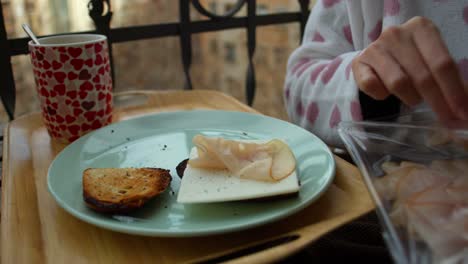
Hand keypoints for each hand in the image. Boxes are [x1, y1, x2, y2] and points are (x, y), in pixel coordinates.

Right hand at [352, 16, 467, 121]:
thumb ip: (447, 77)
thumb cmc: (410, 59)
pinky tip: (387, 93)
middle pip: (422, 76)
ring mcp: (375, 48)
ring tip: (414, 98)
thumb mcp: (431, 61)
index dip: (454, 91)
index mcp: (421, 28)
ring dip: (411, 98)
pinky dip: (382, 96)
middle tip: (446, 119)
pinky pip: (372, 87)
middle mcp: (397, 34)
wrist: (376, 56)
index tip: (462, 113)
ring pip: (398, 83)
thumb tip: (464, 106)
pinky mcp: (358, 63)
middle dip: (438, 102)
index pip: (442, 64)